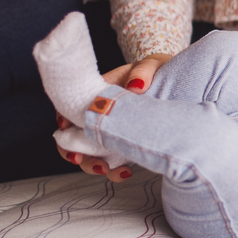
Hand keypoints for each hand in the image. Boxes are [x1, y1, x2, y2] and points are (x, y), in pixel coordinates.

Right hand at [55, 53, 171, 180]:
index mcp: (95, 95)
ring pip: (91, 154)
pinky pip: (114, 161)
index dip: (62, 119)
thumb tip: (137, 85)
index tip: (66, 128)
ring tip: (109, 170)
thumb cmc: (154, 72)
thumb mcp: (150, 65)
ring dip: (94, 165)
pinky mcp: (124, 144)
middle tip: (82, 159)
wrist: (175, 81)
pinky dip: (116, 170)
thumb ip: (143, 71)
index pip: (68, 108)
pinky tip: (128, 172)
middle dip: (73, 152)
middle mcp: (97, 116)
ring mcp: (109, 132)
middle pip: (73, 138)